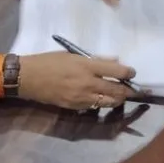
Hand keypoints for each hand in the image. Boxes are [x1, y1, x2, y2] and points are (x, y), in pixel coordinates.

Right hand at [19, 52, 136, 108]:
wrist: (28, 78)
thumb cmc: (49, 61)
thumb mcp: (72, 55)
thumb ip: (95, 59)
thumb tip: (114, 61)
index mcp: (87, 66)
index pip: (116, 71)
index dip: (129, 73)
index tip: (132, 73)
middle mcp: (87, 83)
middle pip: (117, 90)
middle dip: (128, 90)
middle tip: (134, 89)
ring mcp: (82, 98)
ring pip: (109, 102)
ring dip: (118, 99)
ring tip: (121, 95)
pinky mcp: (75, 107)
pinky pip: (95, 107)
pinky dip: (102, 103)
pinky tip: (103, 98)